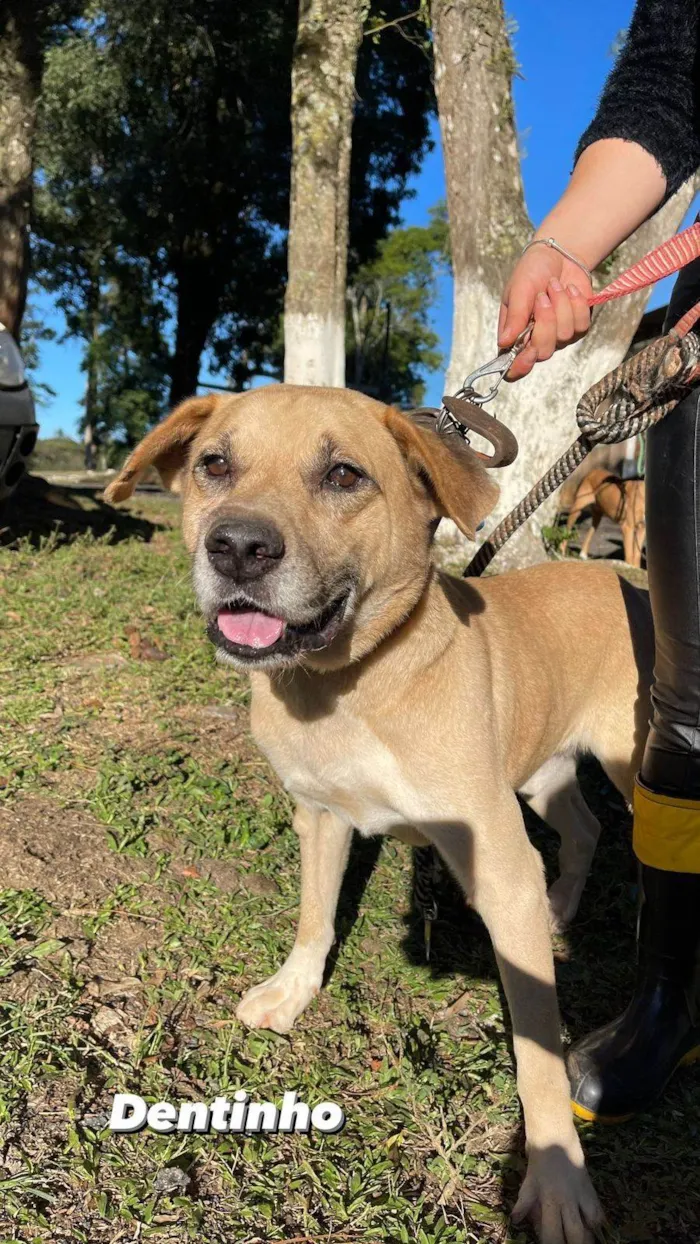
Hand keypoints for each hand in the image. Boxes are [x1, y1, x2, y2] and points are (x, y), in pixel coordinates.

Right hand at [499, 244, 592, 380]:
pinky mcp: (579, 328)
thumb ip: (514, 317)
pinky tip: (569, 290)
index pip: (513, 367)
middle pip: (543, 352)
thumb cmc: (532, 272)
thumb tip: (503, 343)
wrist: (558, 255)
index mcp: (514, 337)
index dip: (520, 367)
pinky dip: (575, 303)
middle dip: (545, 323)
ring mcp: (559, 337)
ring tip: (554, 286)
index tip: (528, 353)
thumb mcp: (518, 290)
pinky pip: (581, 325)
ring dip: (560, 306)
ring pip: (564, 336)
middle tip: (541, 298)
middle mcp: (536, 341)